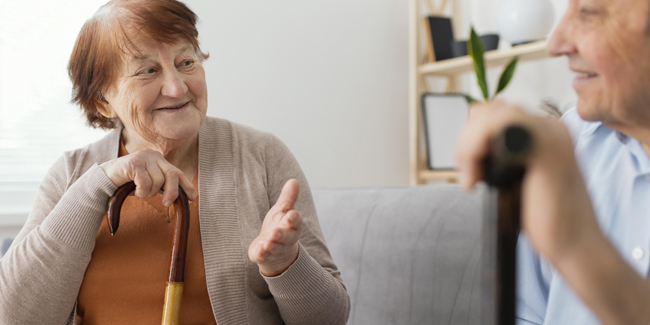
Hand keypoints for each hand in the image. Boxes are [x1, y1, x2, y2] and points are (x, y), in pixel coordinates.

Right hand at [99, 149, 195, 206]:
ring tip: (140, 192)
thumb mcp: (150, 182)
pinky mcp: (134, 162)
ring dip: (149, 193)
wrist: (105, 179)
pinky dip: (141, 191)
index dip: (186, 185)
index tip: (192, 198)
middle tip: (165, 204)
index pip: (177, 172)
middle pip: (172, 175)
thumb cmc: (129, 182)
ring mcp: (143, 157)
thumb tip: (181, 195)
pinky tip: (134, 190)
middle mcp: (153, 155)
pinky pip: (145, 183)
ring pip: (157, 181)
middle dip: (172, 192)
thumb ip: (163, 184)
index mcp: (159, 159)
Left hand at [248, 179, 302, 275]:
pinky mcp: (265, 255)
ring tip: (268, 242)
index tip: (291, 214)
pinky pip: (265, 255)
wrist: (275, 251)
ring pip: (276, 247)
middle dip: (282, 234)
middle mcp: (286, 238)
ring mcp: (276, 248)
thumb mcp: (282, 210)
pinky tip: (260, 250)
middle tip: (276, 231)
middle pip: (287, 236)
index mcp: (292, 224)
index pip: (295, 221)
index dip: (293, 218)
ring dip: (272, 245)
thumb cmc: (280, 225)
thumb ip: (288, 197)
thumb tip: (294, 180)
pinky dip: (263, 253)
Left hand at [456, 101, 599, 262]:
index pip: (495, 113)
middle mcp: (550, 127)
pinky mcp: (546, 149)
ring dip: (469, 147)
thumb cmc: (546, 219)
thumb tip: (470, 146)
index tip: (471, 171)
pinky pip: (498, 127)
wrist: (576, 247)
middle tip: (470, 176)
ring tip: (473, 179)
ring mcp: (550, 135)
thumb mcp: (515, 178)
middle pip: (489, 110)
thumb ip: (501, 155)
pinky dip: (474, 149)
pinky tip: (477, 179)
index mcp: (545, 131)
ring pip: (490, 115)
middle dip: (468, 141)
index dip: (473, 137)